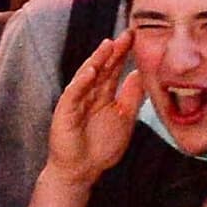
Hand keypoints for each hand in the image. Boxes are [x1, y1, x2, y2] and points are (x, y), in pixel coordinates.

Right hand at [44, 30, 143, 187]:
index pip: (114, 69)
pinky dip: (81, 82)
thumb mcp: (124, 120)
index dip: (123, 54)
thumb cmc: (101, 148)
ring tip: (108, 46)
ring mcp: (76, 100)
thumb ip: (132, 98)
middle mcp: (89, 93)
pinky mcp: (65, 111)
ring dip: (97, 61)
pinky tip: (91, 71)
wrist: (81, 171)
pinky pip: (74, 93)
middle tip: (126, 34)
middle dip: (113, 51)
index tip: (136, 37)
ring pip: (87, 76)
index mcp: (103, 94)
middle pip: (102, 68)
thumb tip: (140, 74)